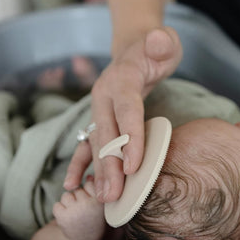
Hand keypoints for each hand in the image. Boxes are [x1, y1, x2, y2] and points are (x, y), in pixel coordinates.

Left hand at [53, 176, 104, 239]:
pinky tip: (68, 218)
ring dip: (68, 203)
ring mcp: (75, 211)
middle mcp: (89, 205)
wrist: (85, 239)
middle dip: (78, 197)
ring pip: (66, 196)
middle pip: (78, 189)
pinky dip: (60, 210)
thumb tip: (89, 175)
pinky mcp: (62, 216)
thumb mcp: (100, 203)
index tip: (92, 202)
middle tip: (84, 210)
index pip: (90, 183)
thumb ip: (97, 188)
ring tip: (76, 214)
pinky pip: (57, 205)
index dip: (90, 192)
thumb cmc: (94, 217)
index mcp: (101, 200)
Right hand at [63, 27, 182, 201]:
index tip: (133, 167)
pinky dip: (82, 164)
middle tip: (113, 195)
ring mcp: (99, 109)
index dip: (130, 138)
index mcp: (121, 78)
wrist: (135, 50)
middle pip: (107, 133)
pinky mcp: (100, 119)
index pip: (127, 110)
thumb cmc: (156, 50)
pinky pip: (88, 144)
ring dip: (99, 172)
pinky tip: (75, 185)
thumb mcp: (164, 41)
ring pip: (97, 143)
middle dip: (110, 165)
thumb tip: (158, 41)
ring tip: (102, 199)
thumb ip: (162, 42)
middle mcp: (104, 96)